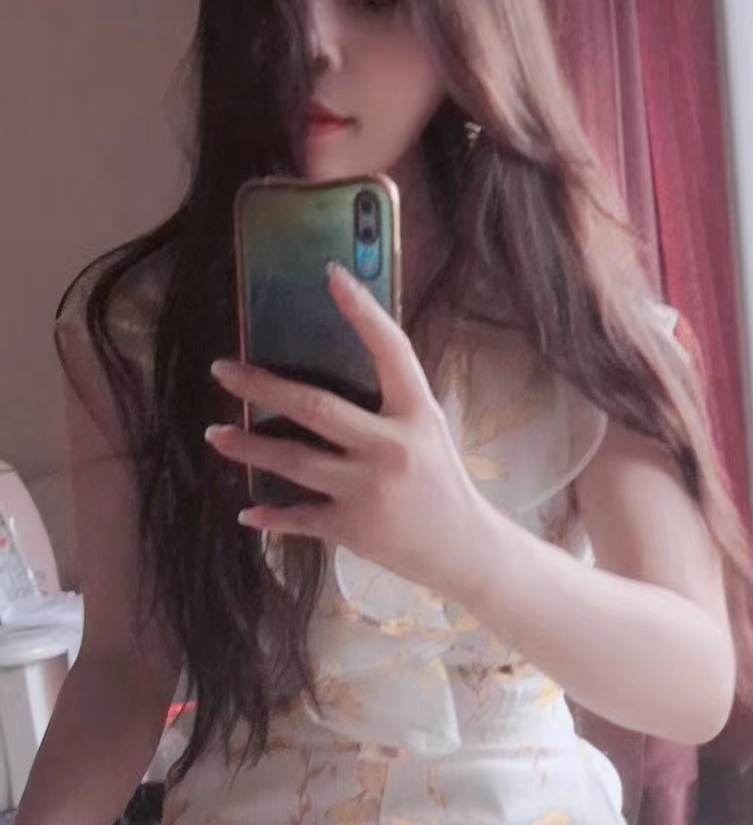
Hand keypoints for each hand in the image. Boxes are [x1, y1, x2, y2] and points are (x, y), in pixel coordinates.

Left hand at [207, 263, 494, 599]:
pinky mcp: (352, 528)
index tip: (332, 275)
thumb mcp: (428, 430)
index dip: (362, 311)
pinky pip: (299, 518)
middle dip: (261, 387)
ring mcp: (369, 490)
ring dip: (248, 447)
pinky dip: (270, 517)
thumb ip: (390, 402)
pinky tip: (247, 511)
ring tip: (215, 433)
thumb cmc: (442, 481)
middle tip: (222, 371)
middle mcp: (392, 448)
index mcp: (418, 413)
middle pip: (315, 407)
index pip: (390, 351)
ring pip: (293, 461)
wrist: (466, 549)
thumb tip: (333, 363)